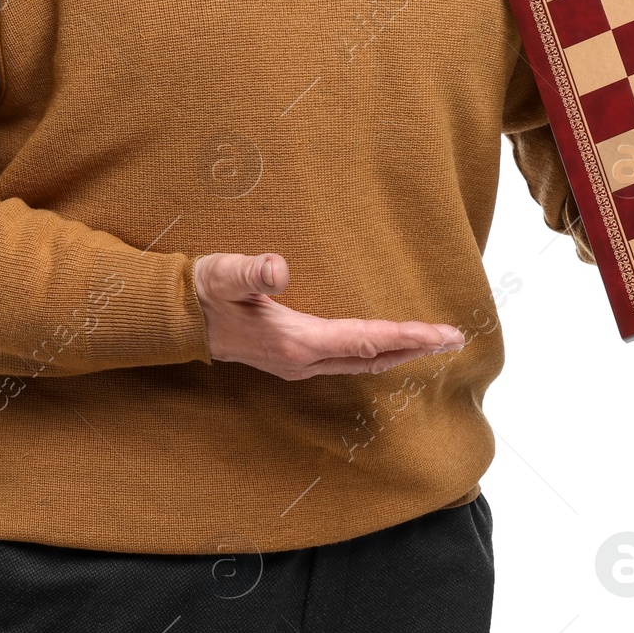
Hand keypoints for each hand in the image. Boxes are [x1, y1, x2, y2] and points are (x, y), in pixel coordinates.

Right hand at [192, 252, 465, 380]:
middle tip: (456, 339)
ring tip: (433, 344)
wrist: (178, 319)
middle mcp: (302, 360)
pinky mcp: (294, 360)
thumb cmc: (203, 292)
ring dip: (399, 353)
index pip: (365, 340)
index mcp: (295, 341)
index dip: (405, 336)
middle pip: (372, 357)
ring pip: (362, 364)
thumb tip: (278, 268)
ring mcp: (298, 364)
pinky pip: (348, 361)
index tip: (440, 333)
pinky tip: (388, 348)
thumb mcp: (224, 274)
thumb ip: (250, 271)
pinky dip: (376, 354)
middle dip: (415, 348)